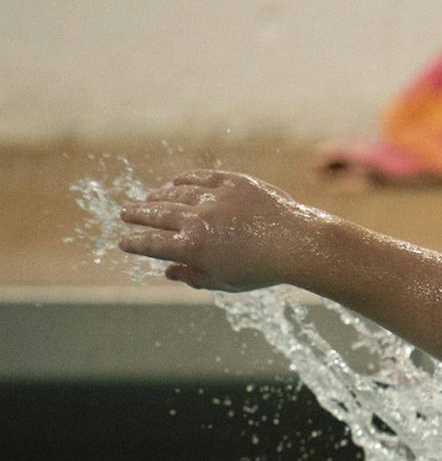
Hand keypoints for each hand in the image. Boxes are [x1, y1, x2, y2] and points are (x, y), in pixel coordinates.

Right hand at [117, 170, 331, 291]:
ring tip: (149, 199)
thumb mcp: (226, 283)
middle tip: (125, 213)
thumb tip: (168, 272)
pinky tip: (175, 183)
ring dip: (158, 196)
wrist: (299, 244)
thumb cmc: (264, 269)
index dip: (134, 243)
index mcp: (192, 248)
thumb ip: (194, 277)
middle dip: (137, 214)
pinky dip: (183, 180)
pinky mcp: (232, 182)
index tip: (123, 242)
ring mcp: (214, 198)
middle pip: (157, 214)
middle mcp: (197, 220)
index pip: (152, 244)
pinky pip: (200, 177)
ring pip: (175, 193)